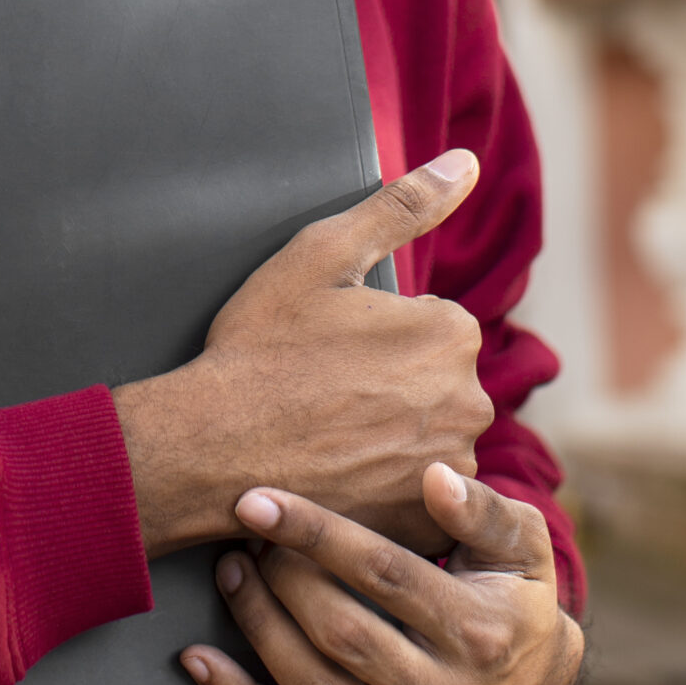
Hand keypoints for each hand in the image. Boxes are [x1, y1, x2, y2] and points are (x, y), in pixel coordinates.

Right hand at [113, 152, 492, 556]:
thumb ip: (403, 205)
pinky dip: (385, 486)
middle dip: (392, 386)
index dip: (377, 334)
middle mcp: (470, 401)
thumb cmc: (262, 346)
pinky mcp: (425, 522)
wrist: (215, 445)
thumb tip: (465, 162)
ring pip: (427, 438)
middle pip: (435, 383)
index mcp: (451, 331)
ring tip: (329, 435)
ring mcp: (448, 468)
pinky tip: (340, 475)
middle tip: (324, 390)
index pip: (430, 325)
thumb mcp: (323, 254)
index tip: (330, 348)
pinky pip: (416, 495)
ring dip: (391, 437)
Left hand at [181, 463, 583, 684]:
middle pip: (339, 631)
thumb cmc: (515, 595)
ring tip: (229, 572)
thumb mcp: (521, 545)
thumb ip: (481, 509)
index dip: (315, 533)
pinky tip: (198, 659)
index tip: (256, 500)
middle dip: (278, 577)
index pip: (383, 574)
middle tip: (243, 536)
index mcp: (478, 633)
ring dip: (255, 624)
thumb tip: (432, 476)